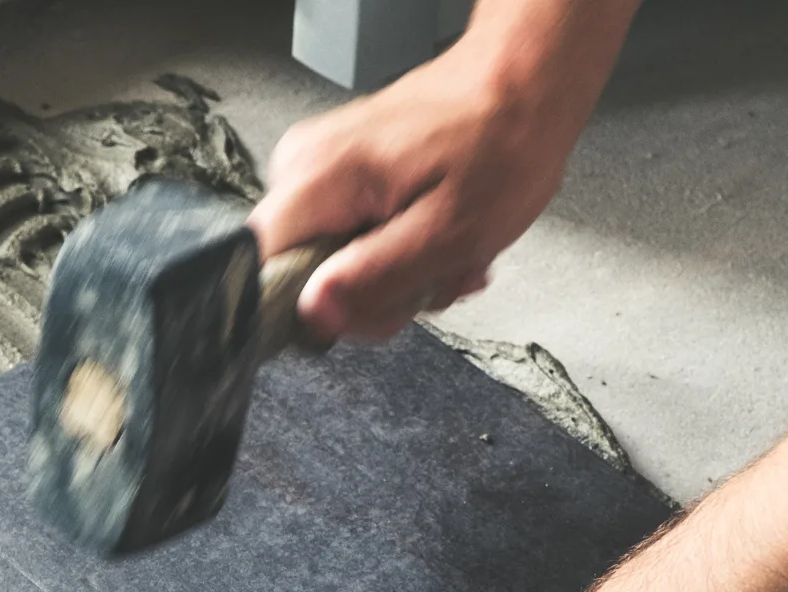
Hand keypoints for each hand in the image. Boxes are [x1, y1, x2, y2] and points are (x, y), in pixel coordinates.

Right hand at [253, 2, 636, 339]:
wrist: (525, 82)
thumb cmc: (501, 142)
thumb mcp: (449, 231)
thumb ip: (375, 278)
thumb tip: (314, 313)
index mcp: (318, 180)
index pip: (262, 274)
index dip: (312, 310)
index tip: (370, 308)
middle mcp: (302, 169)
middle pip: (299, 276)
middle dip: (369, 295)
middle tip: (428, 280)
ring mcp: (317, 169)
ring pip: (327, 264)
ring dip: (390, 277)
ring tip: (442, 256)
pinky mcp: (337, 173)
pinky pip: (345, 239)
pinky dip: (392, 251)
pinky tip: (432, 239)